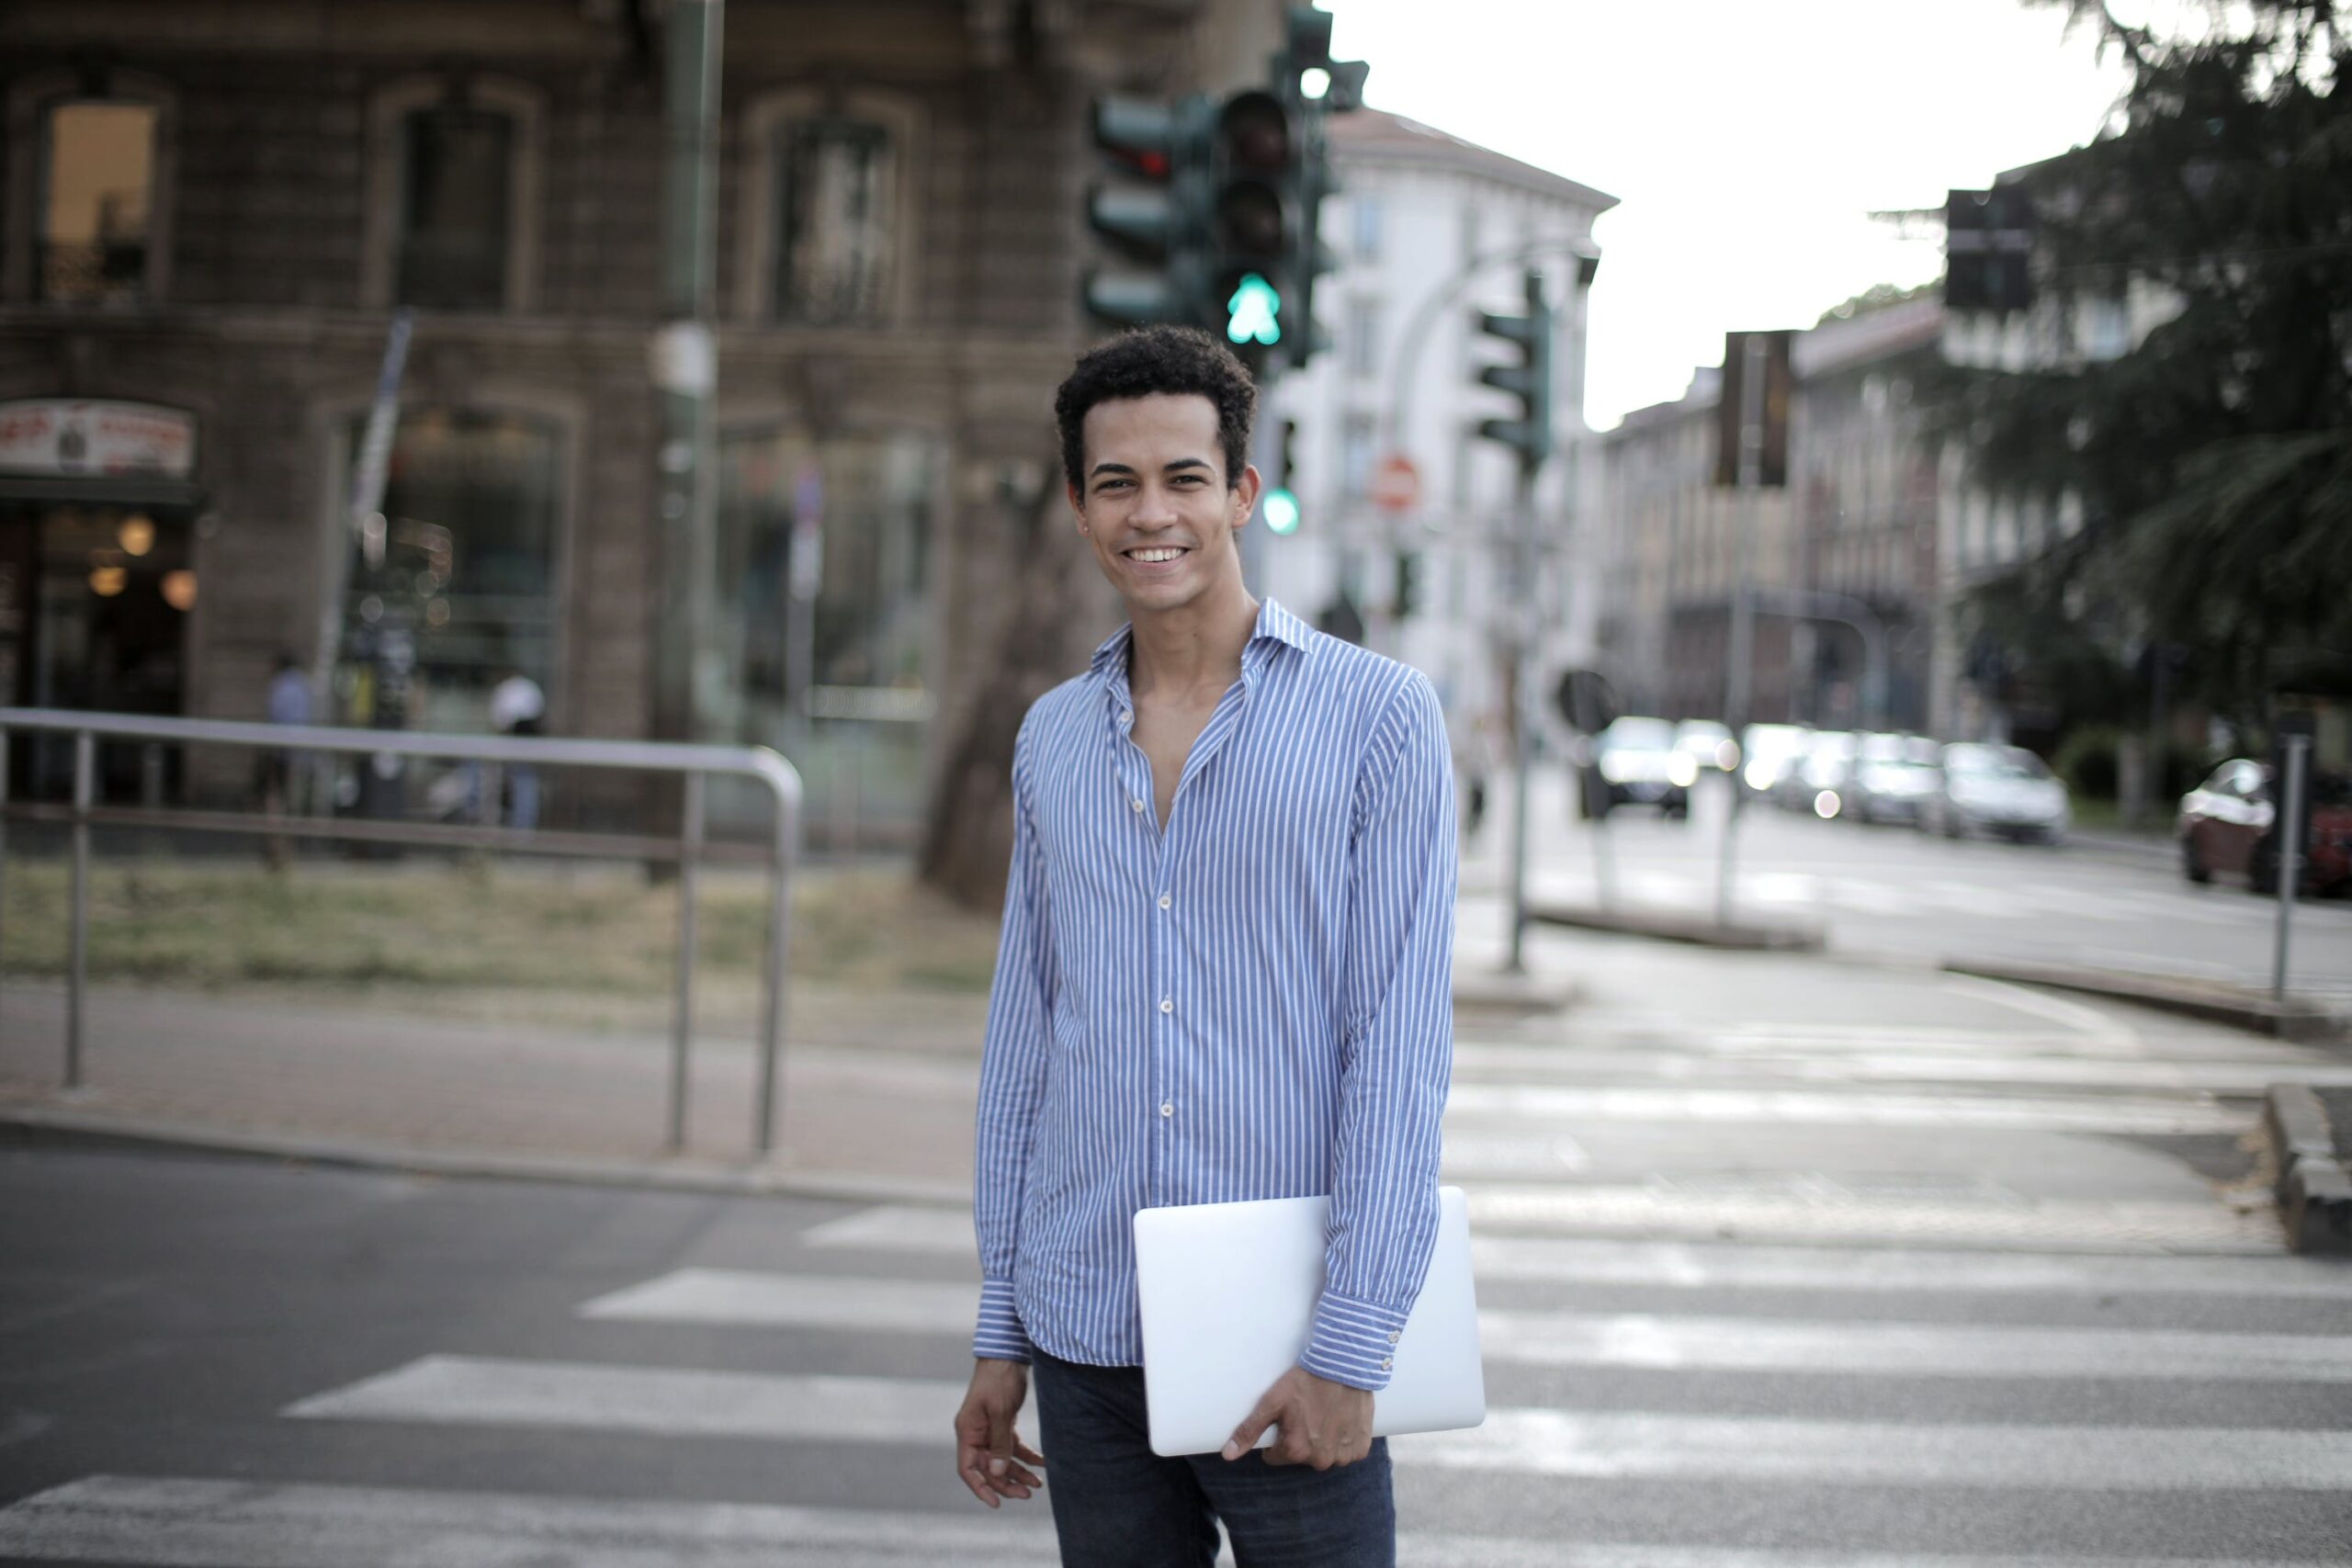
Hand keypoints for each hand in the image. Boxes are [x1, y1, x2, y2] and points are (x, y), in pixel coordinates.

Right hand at [954, 1358, 1045, 1507]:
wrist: (1008, 1352)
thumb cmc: (999, 1379)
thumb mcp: (1000, 1411)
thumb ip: (999, 1442)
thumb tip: (998, 1473)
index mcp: (967, 1431)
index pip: (968, 1469)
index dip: (980, 1488)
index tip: (997, 1503)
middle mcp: (975, 1433)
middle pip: (988, 1467)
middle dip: (1007, 1482)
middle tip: (1028, 1493)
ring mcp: (989, 1428)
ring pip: (1002, 1459)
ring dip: (1018, 1472)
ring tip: (1038, 1484)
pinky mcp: (1003, 1422)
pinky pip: (1013, 1446)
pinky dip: (1026, 1455)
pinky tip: (1042, 1463)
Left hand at [1222, 1367, 1373, 1469]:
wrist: (1344, 1365)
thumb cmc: (1305, 1381)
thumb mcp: (1272, 1402)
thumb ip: (1249, 1430)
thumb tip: (1228, 1454)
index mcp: (1296, 1451)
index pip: (1275, 1456)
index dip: (1278, 1437)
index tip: (1286, 1418)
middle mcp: (1321, 1460)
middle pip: (1301, 1457)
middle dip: (1301, 1439)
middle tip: (1306, 1413)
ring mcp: (1343, 1456)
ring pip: (1325, 1456)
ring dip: (1324, 1441)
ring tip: (1324, 1414)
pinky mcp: (1360, 1447)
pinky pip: (1348, 1452)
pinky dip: (1344, 1440)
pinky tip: (1341, 1419)